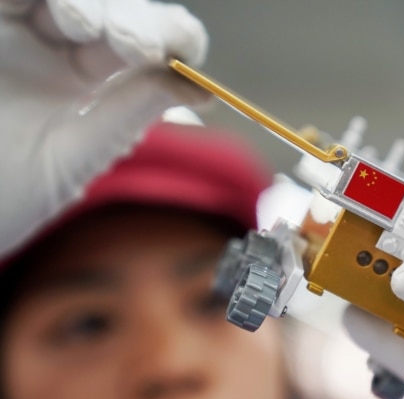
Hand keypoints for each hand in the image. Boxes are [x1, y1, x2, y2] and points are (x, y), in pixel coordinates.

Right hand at [0, 0, 210, 255]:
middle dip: (133, 20)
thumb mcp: (74, 155)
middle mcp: (54, 46)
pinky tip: (55, 10)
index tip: (186, 54)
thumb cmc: (0, 195)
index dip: (173, 36)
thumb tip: (205, 91)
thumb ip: (130, 112)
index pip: (145, 40)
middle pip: (114, 8)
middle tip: (133, 47)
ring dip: (85, 2)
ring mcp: (13, 30)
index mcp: (86, 78)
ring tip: (82, 26)